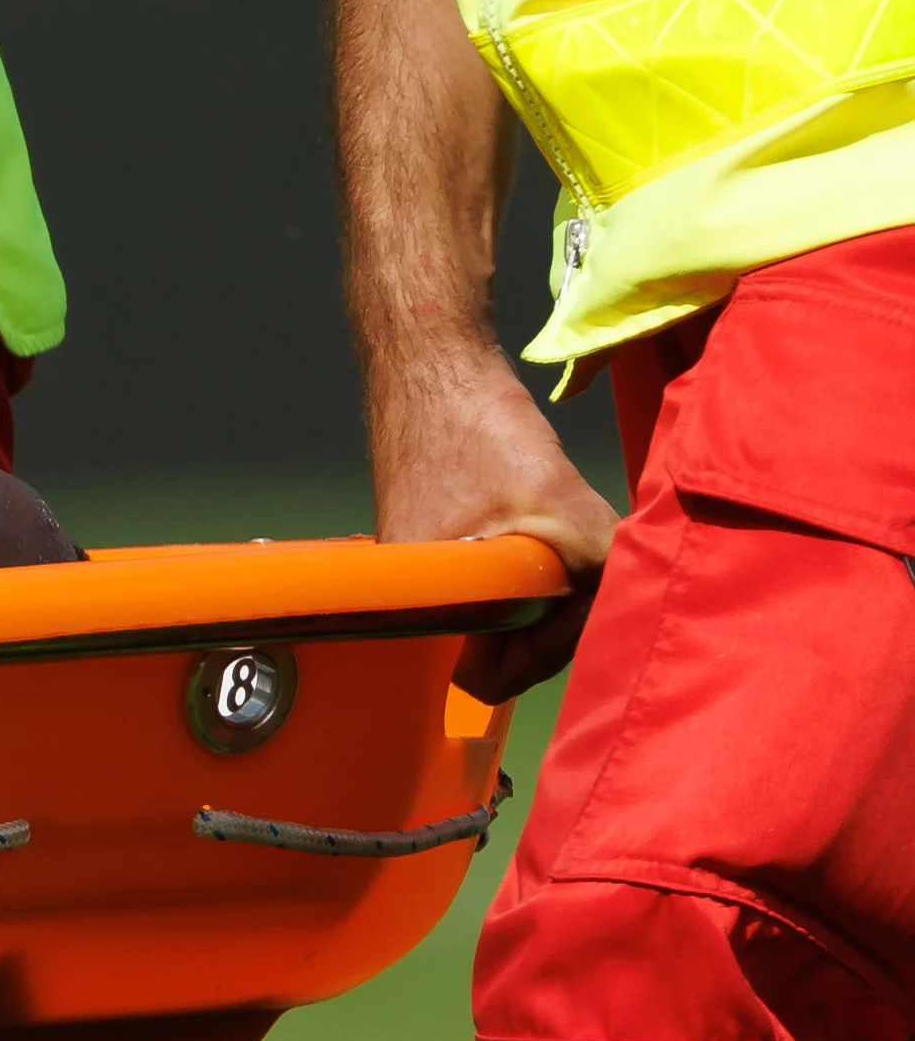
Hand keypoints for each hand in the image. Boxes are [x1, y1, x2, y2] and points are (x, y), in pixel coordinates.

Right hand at [369, 347, 617, 698]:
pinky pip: (489, 570)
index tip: (576, 602)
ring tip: (559, 529)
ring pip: (499, 604)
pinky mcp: (427, 536)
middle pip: (499, 644)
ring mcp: (420, 568)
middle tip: (579, 565)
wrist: (429, 364)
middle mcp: (413, 598)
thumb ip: (600, 569)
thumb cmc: (479, 432)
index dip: (545, 651)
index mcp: (428, 606)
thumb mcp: (564, 505)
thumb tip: (627, 605)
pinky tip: (537, 511)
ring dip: (541, 579)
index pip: (492, 676)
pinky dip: (522, 551)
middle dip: (549, 614)